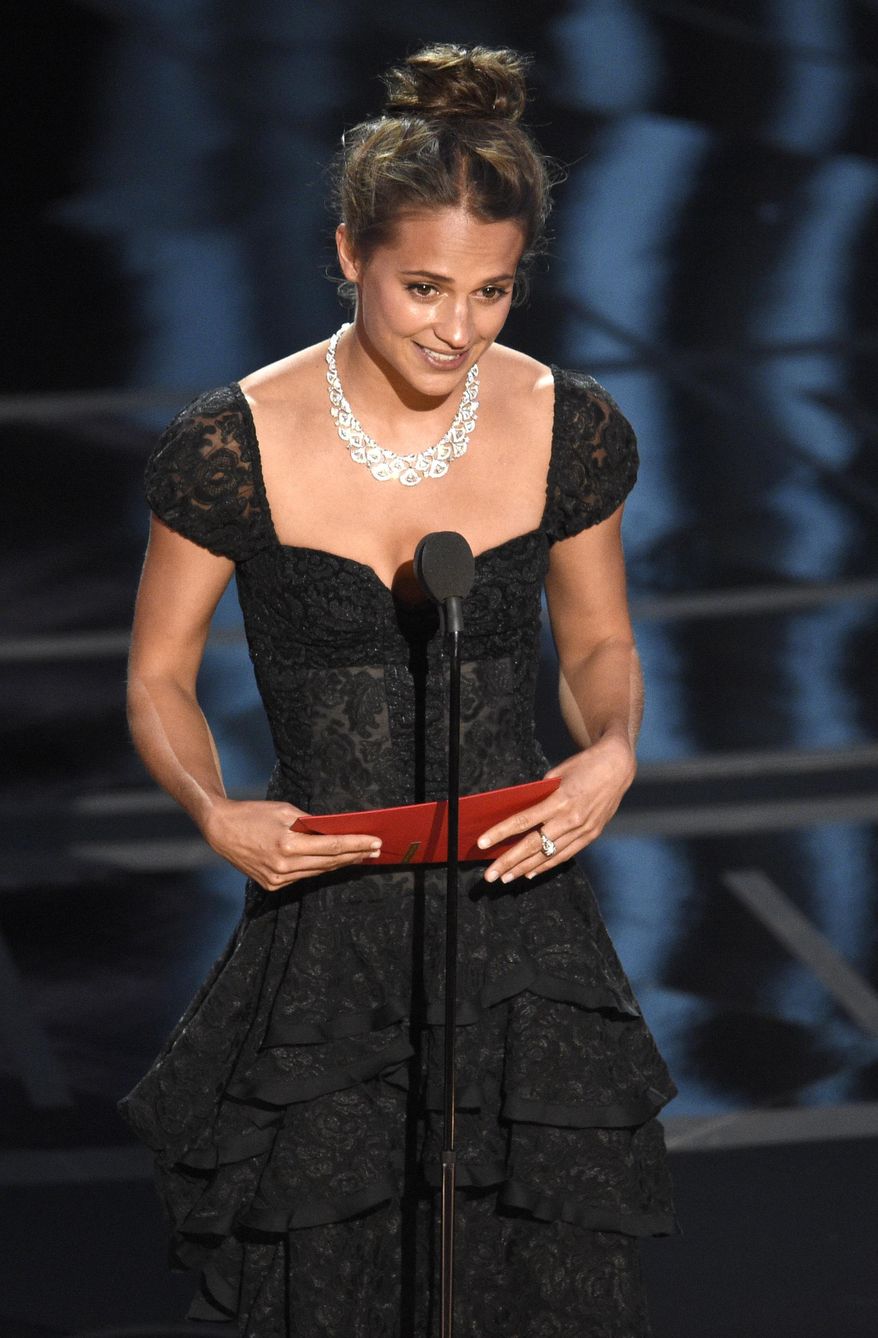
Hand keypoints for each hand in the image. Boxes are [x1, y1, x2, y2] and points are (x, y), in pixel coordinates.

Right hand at [202, 797, 381, 890]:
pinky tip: (335, 863)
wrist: (221, 830)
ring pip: (319, 872)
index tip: (375, 842)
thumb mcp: (285, 811)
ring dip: (341, 864)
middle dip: (355, 855)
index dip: (357, 844)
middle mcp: (284, 866)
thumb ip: (311, 823)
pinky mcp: (273, 885)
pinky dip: (320, 868)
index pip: (332, 846)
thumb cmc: (253, 814)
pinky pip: (303, 876)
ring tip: (360, 856)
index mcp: (287, 845)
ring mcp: (278, 879)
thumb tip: (335, 830)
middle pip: (329, 862)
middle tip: (376, 850)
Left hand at [478, 733, 635, 883]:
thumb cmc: (584, 765)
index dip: (501, 833)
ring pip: (549, 854)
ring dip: (525, 868)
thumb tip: (522, 813)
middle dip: (509, 861)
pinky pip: (566, 854)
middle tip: (490, 875)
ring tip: (506, 878)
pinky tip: (531, 872)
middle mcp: (572, 818)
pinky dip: (547, 865)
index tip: (483, 843)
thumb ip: (540, 795)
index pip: (524, 821)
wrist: (618, 767)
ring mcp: (583, 829)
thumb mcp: (558, 774)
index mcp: (561, 799)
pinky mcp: (592, 834)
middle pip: (533, 844)